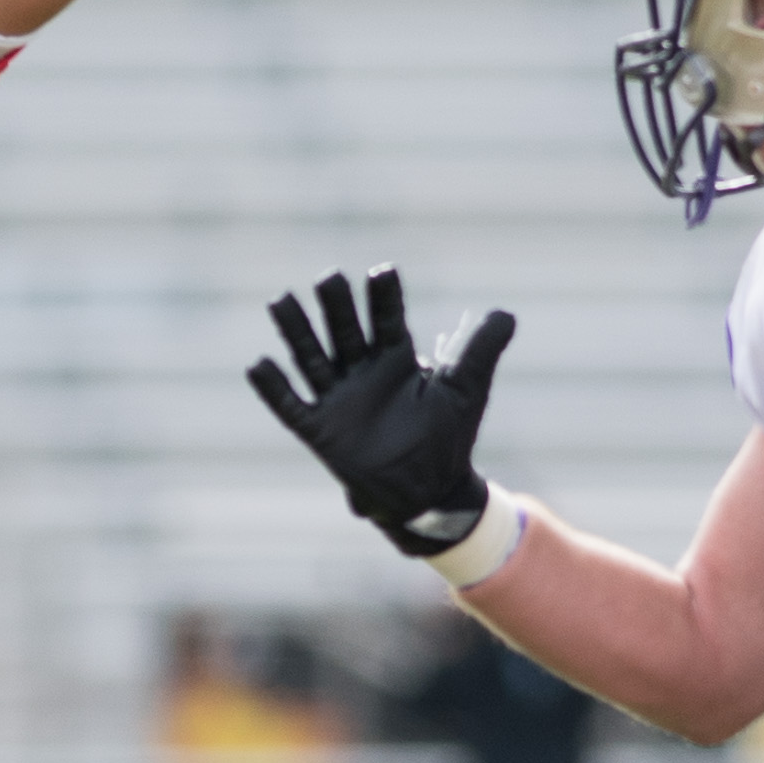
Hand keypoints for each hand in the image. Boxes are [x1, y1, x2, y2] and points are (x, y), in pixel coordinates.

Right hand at [246, 265, 514, 553]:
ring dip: (295, 331)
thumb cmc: (447, 436)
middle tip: (331, 278)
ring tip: (280, 300)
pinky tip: (258, 364)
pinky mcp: (319, 429)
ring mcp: (337, 399)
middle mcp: (361, 372)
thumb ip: (480, 350)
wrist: (428, 489)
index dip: (384, 298)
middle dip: (338, 307)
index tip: (383, 273)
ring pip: (311, 358)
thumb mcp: (466, 389)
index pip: (386, 320)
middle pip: (344, 331)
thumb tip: (505, 313)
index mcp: (394, 360)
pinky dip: (273, 388)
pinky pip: (290, 406)